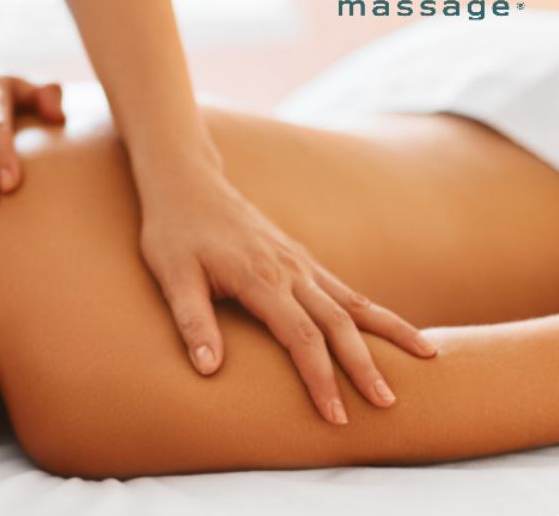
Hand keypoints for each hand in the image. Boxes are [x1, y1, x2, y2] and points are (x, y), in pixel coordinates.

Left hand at [139, 167, 437, 425]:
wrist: (188, 184)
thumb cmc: (174, 233)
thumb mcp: (172, 277)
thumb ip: (192, 322)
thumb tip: (209, 371)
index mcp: (259, 278)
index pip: (300, 337)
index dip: (320, 378)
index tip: (335, 416)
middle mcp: (289, 270)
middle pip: (337, 323)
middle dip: (365, 366)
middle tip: (389, 405)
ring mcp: (299, 262)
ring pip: (353, 302)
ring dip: (389, 331)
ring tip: (428, 357)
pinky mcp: (300, 258)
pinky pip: (344, 287)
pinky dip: (371, 310)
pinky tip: (390, 328)